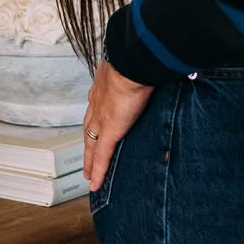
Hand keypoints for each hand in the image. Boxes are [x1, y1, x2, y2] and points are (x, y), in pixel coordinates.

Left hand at [82, 60, 154, 190]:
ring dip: (89, 159)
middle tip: (86, 158)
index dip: (95, 119)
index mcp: (104, 87)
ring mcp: (101, 119)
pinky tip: (95, 183)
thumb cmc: (138, 60)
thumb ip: (142, 72)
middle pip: (89, 129)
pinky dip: (97, 170)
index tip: (95, 127)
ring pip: (90, 144)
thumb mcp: (136, 66)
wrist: (132, 64)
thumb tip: (157, 69)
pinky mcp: (108, 132)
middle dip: (87, 143)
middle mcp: (97, 103)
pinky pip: (101, 156)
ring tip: (88, 173)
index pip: (97, 107)